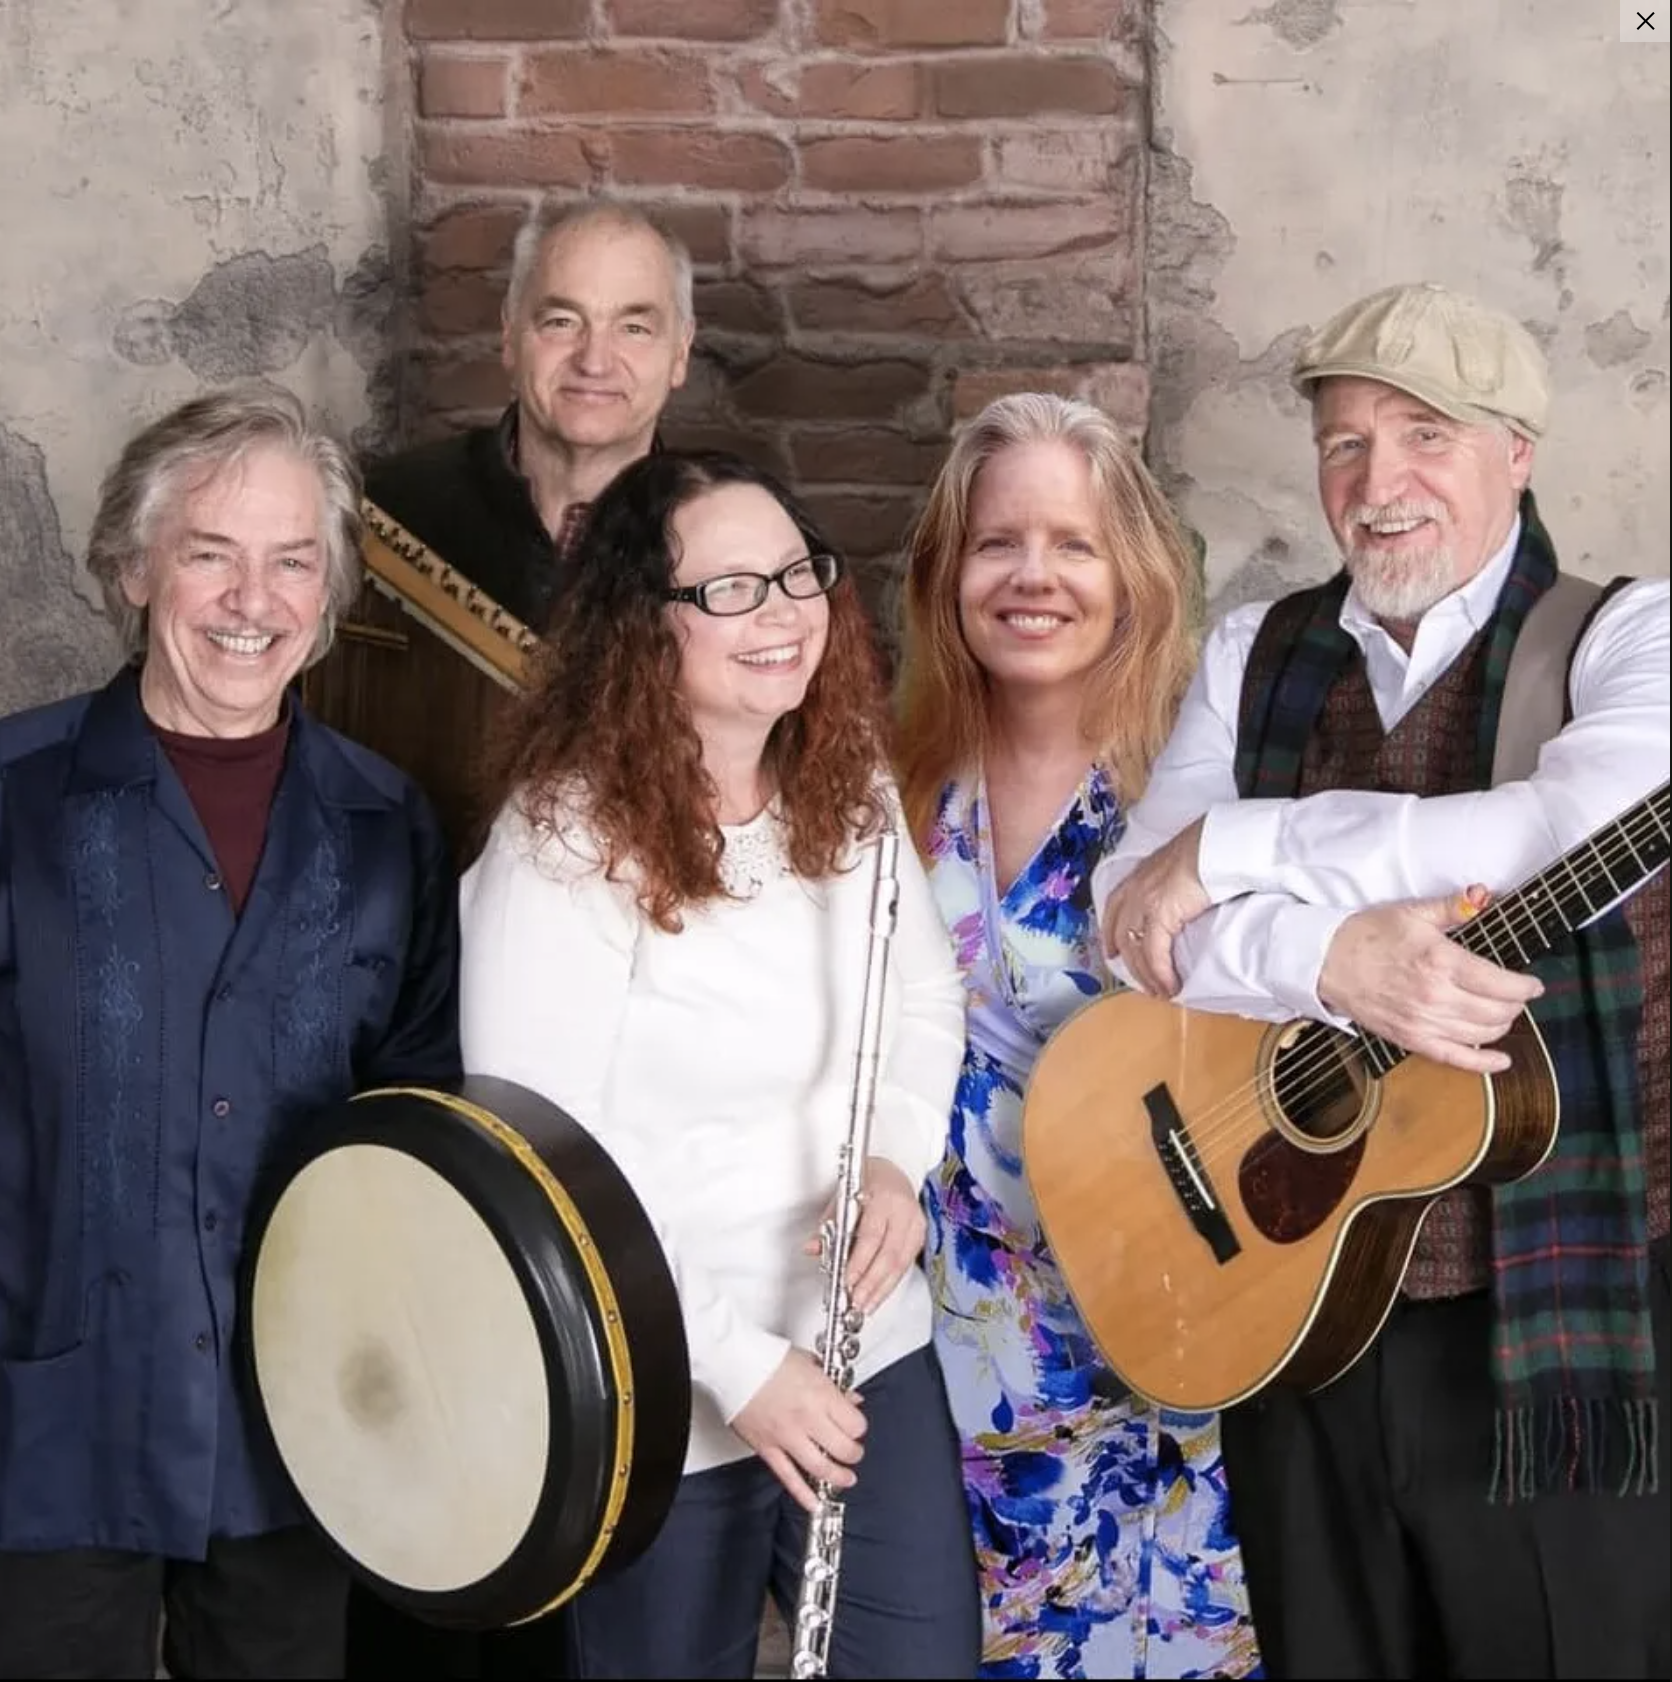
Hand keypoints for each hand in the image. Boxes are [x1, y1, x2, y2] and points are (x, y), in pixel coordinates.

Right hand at [731, 1348, 866, 1512]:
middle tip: (853, 1452)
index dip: (859, 1426)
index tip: (856, 1425)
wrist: (734, 1363)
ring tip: (845, 1478)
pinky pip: (788, 1478)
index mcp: (820, 1395)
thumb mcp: (810, 1362)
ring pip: (821, 1468)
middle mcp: (807, 1419)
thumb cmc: (767, 1357)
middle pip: (844, 1449)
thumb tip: (850, 1398)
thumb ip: (833, 1384)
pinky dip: (804, 1494)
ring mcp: (787, 1437)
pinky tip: (814, 1503)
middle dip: (853, 1453)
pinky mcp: (767, 1448)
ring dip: (838, 1477)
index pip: (855, 1424)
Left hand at [803, 1156, 925, 1316]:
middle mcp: (903, 1210)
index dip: (859, 1261)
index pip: (870, 1235)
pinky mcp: (919, 1236)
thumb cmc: (867, 1182)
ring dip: (881, 1289)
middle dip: (871, 1283)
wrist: (892, 1174)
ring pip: (900, 1264)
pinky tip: (878, 1295)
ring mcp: (915, 1224)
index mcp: (883, 1197)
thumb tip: (812, 1247)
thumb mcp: (842, 1197)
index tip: (847, 1280)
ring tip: (866, 1305)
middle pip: (888, 1254)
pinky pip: (906, 1265)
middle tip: (856, 1301)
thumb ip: (828, 1224)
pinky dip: (890, 1283)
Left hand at [1102, 818, 1210, 996]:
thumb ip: (1170, 882)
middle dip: (1130, 964)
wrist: (1217, 845)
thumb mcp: (1179, 865)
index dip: (1110, 933)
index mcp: (1138, 876)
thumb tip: (1179, 898)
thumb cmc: (1207, 851)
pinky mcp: (1160, 915)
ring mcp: (1143, 902)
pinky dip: (1161, 973)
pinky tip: (1170, 985)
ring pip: (1134, 949)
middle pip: (1121, 935)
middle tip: (1142, 983)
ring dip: (1146, 975)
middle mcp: (1135, 889)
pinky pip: (1154, 953)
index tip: (1111, 951)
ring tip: (1160, 991)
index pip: (1114, 908)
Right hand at [1318, 887, 1542, 1072]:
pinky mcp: (1410, 1039)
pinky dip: (1483, 1062)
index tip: (1532, 983)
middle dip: (1515, 1003)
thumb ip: (1453, 907)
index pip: (1501, 983)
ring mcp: (1423, 1021)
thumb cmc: (1367, 935)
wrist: (1326, 961)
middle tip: (1515, 994)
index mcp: (1440, 961)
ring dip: (1501, 1024)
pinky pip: (1455, 1058)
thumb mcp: (1411, 913)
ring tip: (1501, 1012)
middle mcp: (1435, 996)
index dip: (1525, 986)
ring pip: (1483, 1033)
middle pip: (1498, 1010)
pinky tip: (1501, 1060)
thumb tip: (1483, 896)